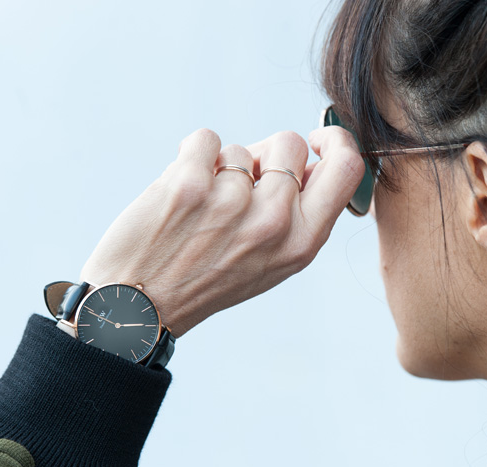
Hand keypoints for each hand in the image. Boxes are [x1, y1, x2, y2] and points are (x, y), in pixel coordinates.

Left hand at [80, 127, 363, 336]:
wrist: (139, 307)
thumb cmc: (208, 280)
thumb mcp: (273, 262)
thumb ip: (299, 213)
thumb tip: (306, 155)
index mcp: (302, 243)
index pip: (346, 169)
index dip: (334, 141)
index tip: (314, 140)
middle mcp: (273, 224)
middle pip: (290, 144)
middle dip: (265, 154)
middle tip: (241, 184)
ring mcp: (231, 205)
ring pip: (240, 148)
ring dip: (220, 168)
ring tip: (202, 207)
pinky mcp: (189, 187)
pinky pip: (204, 139)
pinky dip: (191, 156)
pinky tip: (182, 190)